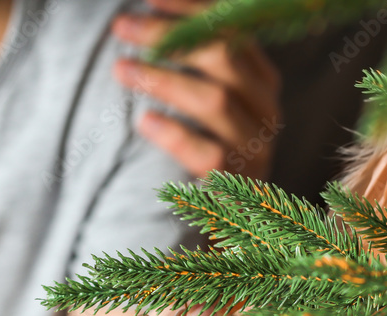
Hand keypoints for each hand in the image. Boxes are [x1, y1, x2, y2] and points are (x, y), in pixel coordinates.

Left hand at [112, 0, 282, 179]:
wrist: (226, 223)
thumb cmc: (204, 154)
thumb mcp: (205, 103)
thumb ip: (194, 63)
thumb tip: (150, 13)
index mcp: (260, 80)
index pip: (233, 28)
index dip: (192, 7)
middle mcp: (266, 108)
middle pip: (224, 56)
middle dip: (169, 35)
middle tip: (122, 26)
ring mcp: (256, 147)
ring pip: (216, 100)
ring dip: (163, 78)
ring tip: (121, 69)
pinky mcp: (238, 183)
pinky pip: (211, 153)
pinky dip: (176, 134)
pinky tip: (145, 122)